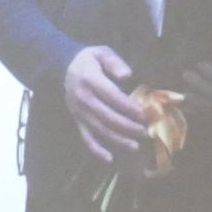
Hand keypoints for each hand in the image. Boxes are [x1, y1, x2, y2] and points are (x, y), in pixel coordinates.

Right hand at [63, 45, 145, 162]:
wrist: (62, 67)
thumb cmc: (88, 60)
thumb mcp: (101, 52)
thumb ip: (114, 62)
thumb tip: (127, 75)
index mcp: (90, 81)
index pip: (113, 97)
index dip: (130, 107)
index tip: (148, 113)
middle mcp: (83, 99)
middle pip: (108, 117)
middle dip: (130, 126)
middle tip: (149, 132)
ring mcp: (79, 113)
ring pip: (100, 130)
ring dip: (118, 139)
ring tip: (136, 146)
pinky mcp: (77, 121)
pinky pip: (86, 138)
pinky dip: (96, 150)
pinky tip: (109, 159)